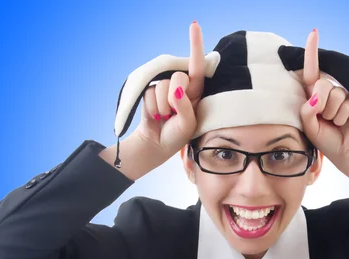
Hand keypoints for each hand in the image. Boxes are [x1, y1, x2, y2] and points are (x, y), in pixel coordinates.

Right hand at [136, 21, 205, 162]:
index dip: (196, 45)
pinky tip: (155, 116)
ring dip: (162, 107)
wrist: (156, 143)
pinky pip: (150, 93)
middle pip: (178, 77)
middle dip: (174, 97)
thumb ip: (184, 107)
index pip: (197, 66)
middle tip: (172, 113)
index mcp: (195, 91)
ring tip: (164, 117)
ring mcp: (165, 87)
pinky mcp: (150, 90)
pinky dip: (152, 108)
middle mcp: (181, 85)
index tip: (193, 26)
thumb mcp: (188, 125)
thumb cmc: (177, 135)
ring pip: (163, 86)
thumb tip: (175, 89)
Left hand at [298, 29, 348, 172]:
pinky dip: (342, 117)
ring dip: (332, 114)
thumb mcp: (310, 128)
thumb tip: (315, 97)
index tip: (314, 33)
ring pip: (333, 94)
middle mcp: (329, 93)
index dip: (311, 52)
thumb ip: (307, 111)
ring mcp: (343, 96)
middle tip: (324, 119)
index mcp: (314, 96)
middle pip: (320, 84)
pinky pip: (345, 102)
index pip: (311, 72)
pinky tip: (345, 124)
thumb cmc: (327, 142)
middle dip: (319, 104)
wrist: (348, 155)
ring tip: (336, 124)